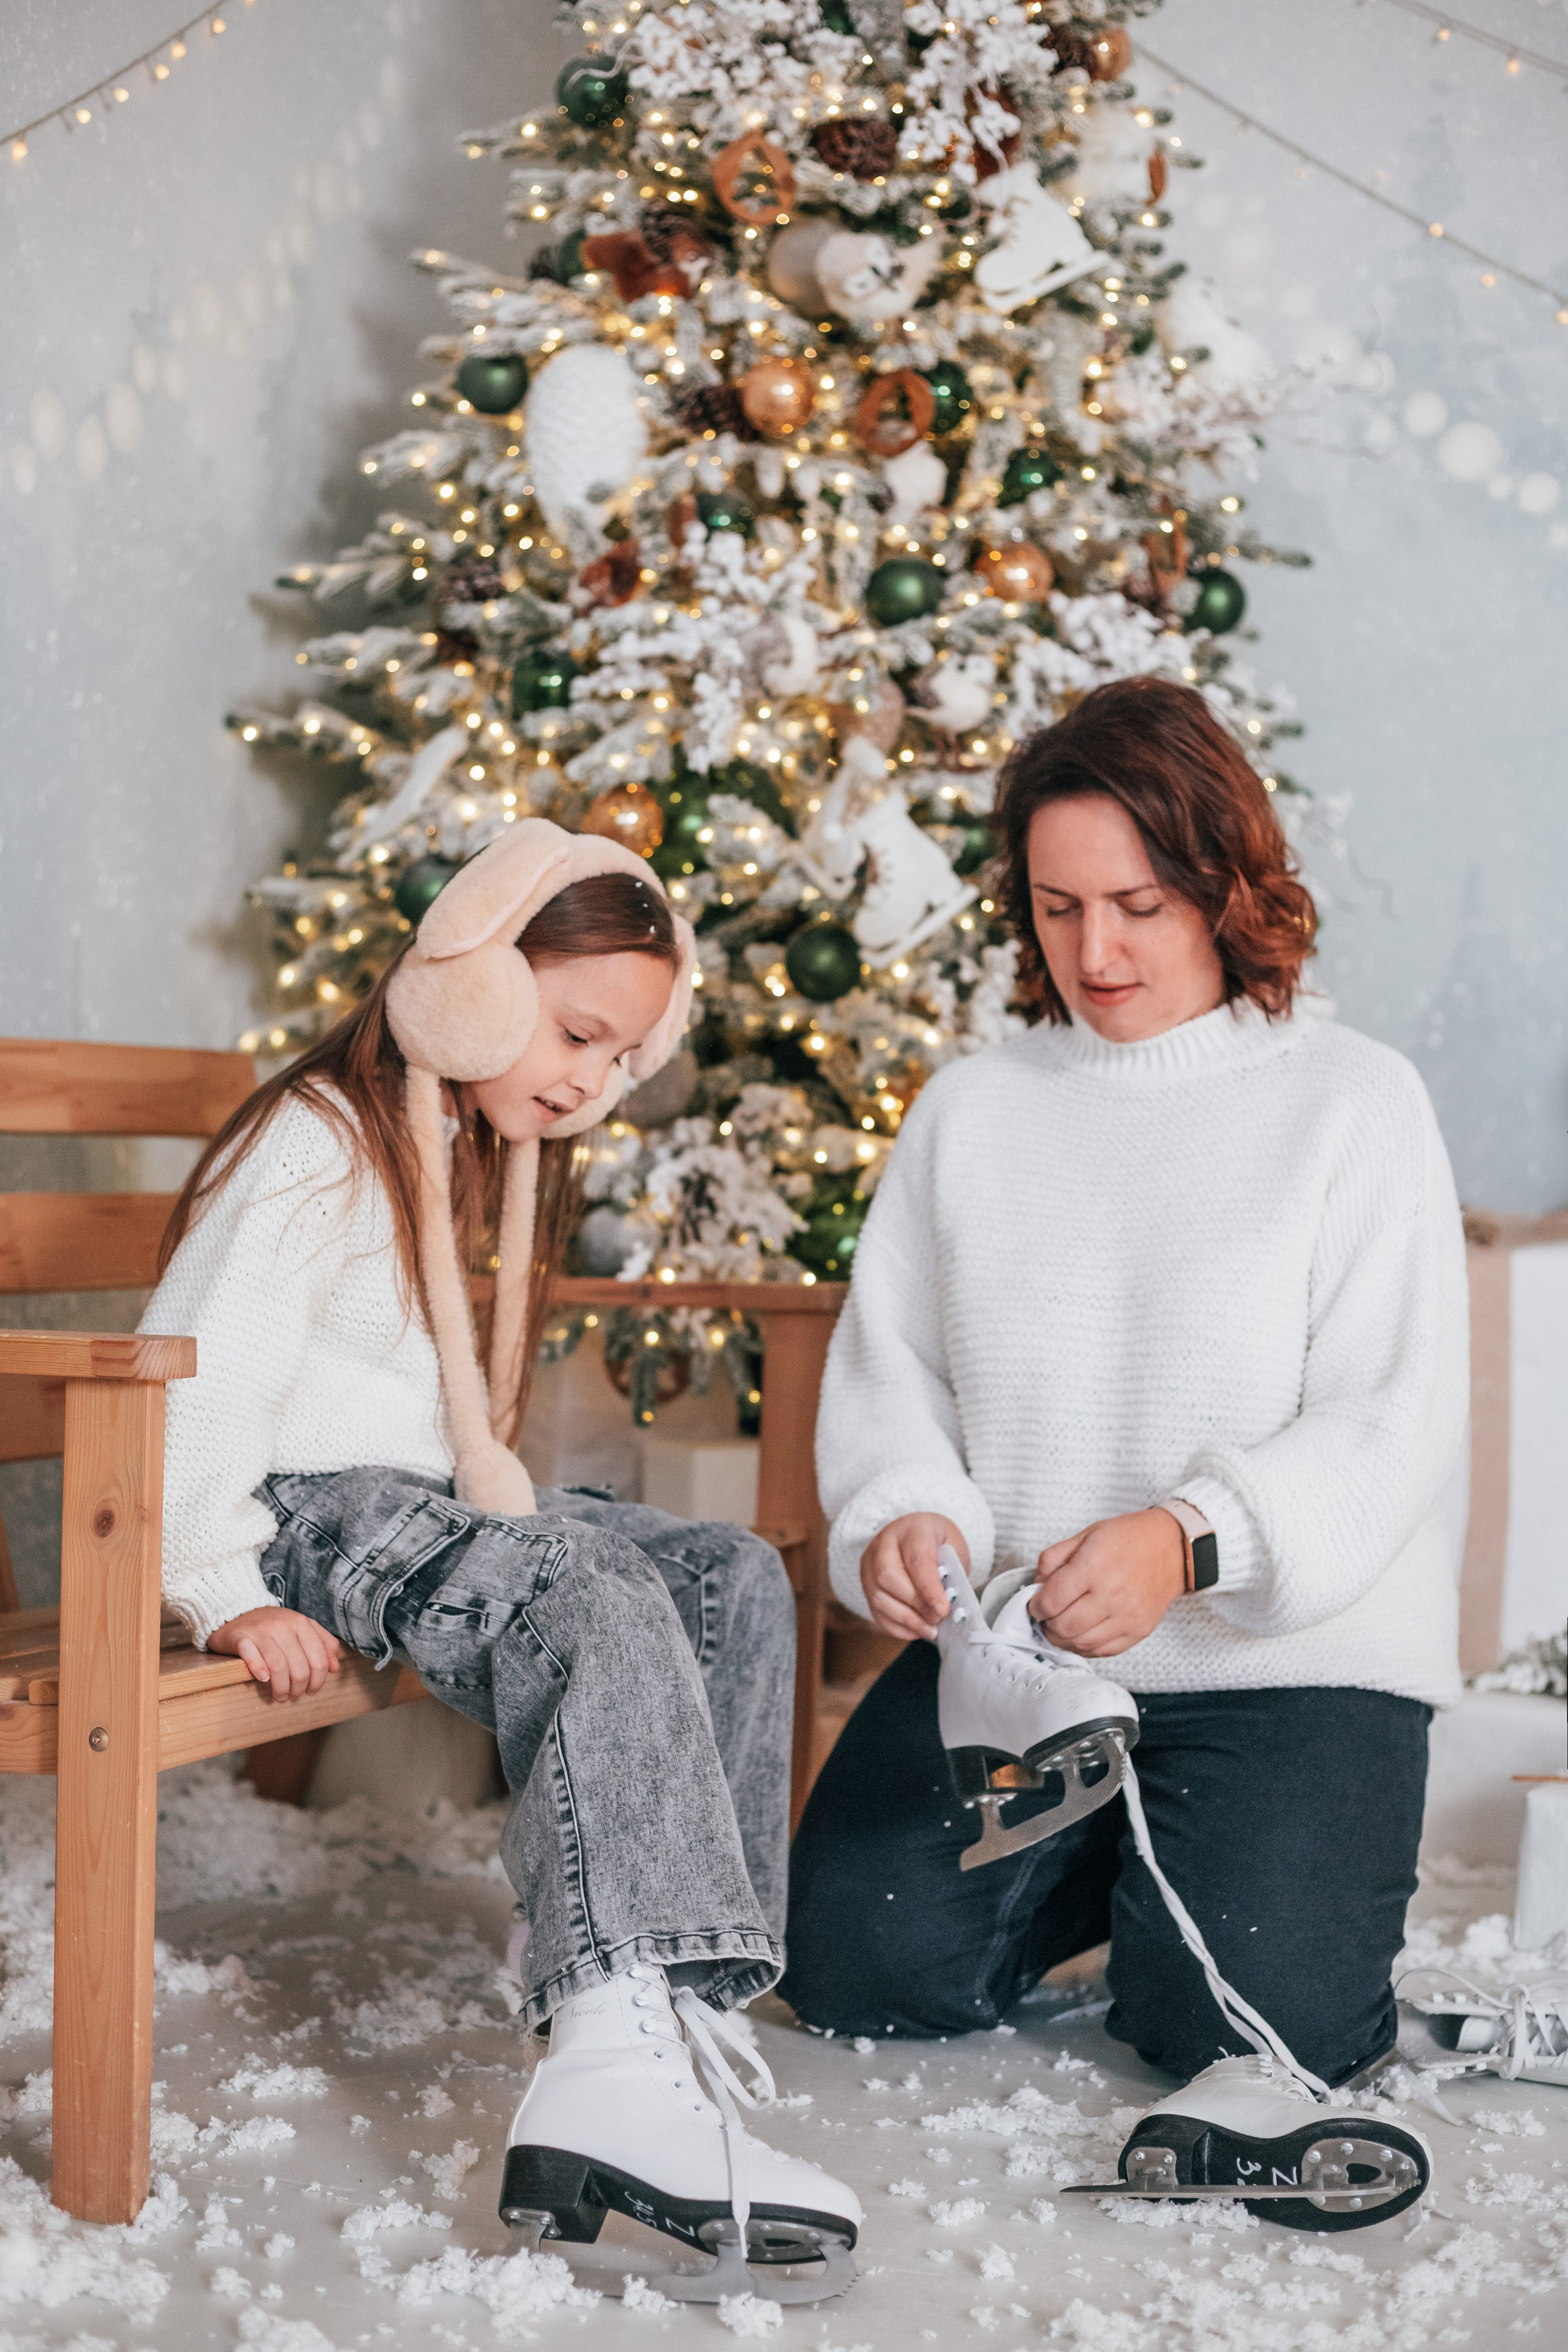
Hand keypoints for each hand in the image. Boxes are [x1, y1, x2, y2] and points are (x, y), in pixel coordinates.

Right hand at [209, 1606, 342, 1699]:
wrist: (238, 1610)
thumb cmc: (273, 1626)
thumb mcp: (302, 1629)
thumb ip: (323, 1644)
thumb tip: (335, 1668)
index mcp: (301, 1623)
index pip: (318, 1659)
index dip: (318, 1681)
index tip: (311, 1691)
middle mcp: (283, 1625)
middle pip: (299, 1667)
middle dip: (299, 1688)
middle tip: (293, 1696)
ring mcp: (261, 1631)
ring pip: (279, 1666)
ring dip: (281, 1688)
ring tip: (280, 1696)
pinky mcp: (241, 1638)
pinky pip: (252, 1656)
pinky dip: (259, 1670)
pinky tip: (263, 1679)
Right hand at [860, 1514, 968, 1641]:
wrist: (918, 1534)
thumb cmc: (938, 1541)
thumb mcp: (954, 1546)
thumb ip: (952, 1569)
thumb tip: (947, 1600)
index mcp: (912, 1529)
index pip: (916, 1559)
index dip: (929, 1587)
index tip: (943, 1609)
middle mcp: (884, 1544)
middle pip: (887, 1576)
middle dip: (915, 1604)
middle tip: (937, 1618)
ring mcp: (870, 1564)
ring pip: (878, 1597)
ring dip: (906, 1620)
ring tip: (929, 1629)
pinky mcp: (865, 1584)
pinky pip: (875, 1611)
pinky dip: (896, 1626)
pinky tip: (915, 1630)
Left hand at [1029, 1508, 1185, 1657]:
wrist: (1172, 1549)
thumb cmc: (1129, 1539)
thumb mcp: (1085, 1535)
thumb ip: (1054, 1559)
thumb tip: (1036, 1585)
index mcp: (1093, 1568)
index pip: (1051, 1601)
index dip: (1035, 1606)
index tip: (1035, 1603)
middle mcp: (1111, 1596)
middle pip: (1063, 1627)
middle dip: (1046, 1624)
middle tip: (1046, 1616)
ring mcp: (1127, 1618)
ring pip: (1081, 1644)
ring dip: (1063, 1639)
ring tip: (1061, 1625)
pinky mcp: (1138, 1632)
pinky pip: (1103, 1651)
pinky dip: (1085, 1647)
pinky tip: (1081, 1633)